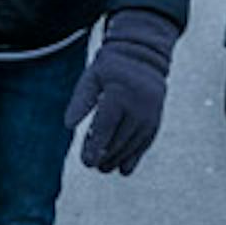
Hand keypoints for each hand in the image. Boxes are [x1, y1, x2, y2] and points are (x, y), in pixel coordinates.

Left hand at [65, 9, 177, 175]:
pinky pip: (146, 141)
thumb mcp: (91, 77)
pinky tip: (124, 168)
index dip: (96, 146)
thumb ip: (81, 100)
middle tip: (93, 165)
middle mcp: (139, 104)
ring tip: (104, 167)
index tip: (87, 162)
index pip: (106, 126)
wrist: (143, 55)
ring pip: (134, 143)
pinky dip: (135, 156)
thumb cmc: (110, 67)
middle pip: (120, 138)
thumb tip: (68, 125)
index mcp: (120, 93)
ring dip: (119, 158)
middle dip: (106, 155)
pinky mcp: (157, 118)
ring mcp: (151, 113)